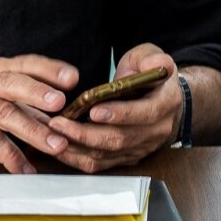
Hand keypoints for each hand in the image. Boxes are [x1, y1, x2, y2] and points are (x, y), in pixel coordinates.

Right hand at [0, 56, 79, 173]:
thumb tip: (34, 102)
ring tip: (57, 144)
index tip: (72, 75)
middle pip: (15, 83)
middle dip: (44, 93)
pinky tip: (23, 168)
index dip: (47, 68)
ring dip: (34, 129)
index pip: (21, 63)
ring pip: (5, 112)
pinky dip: (8, 156)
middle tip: (67, 105)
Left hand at [47, 44, 180, 172]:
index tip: (93, 111)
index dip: (119, 114)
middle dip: (87, 133)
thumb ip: (152, 59)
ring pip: (108, 154)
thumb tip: (152, 65)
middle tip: (60, 123)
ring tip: (55, 134)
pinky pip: (102, 164)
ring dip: (79, 147)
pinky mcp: (128, 156)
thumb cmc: (151, 75)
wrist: (161, 97)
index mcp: (166, 104)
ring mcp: (142, 146)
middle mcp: (157, 130)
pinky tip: (61, 148)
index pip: (144, 113)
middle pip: (121, 139)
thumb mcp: (152, 57)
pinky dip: (79, 158)